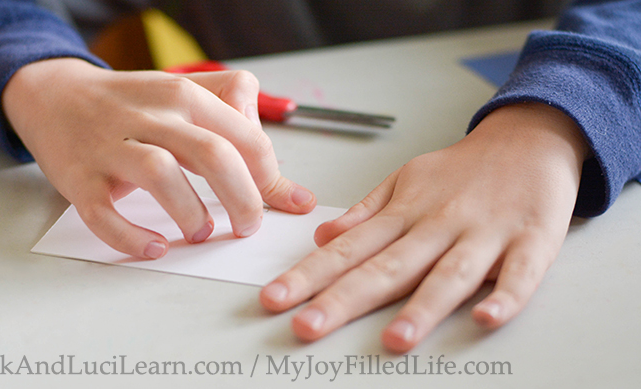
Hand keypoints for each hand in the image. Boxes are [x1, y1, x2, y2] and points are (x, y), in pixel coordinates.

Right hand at [2, 58, 315, 257]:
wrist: (55, 97)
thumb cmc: (135, 105)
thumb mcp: (189, 99)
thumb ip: (242, 131)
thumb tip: (294, 193)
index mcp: (184, 95)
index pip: (245, 137)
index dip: (269, 177)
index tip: (276, 202)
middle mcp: (150, 116)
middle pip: (213, 155)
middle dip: (243, 199)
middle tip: (248, 226)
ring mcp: (110, 146)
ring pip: (161, 175)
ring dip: (190, 212)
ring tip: (201, 232)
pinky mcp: (79, 178)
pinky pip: (104, 213)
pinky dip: (131, 236)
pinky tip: (155, 247)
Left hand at [260, 102, 588, 352]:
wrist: (529, 138)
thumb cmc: (462, 169)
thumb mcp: (406, 180)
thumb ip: (366, 213)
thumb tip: (323, 236)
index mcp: (405, 213)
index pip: (347, 250)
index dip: (308, 275)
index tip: (276, 299)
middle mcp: (438, 225)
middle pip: (387, 267)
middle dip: (344, 299)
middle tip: (307, 326)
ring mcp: (485, 234)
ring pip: (450, 274)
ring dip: (423, 307)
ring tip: (395, 340)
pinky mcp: (532, 241)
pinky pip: (520, 274)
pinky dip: (506, 296)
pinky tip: (488, 317)